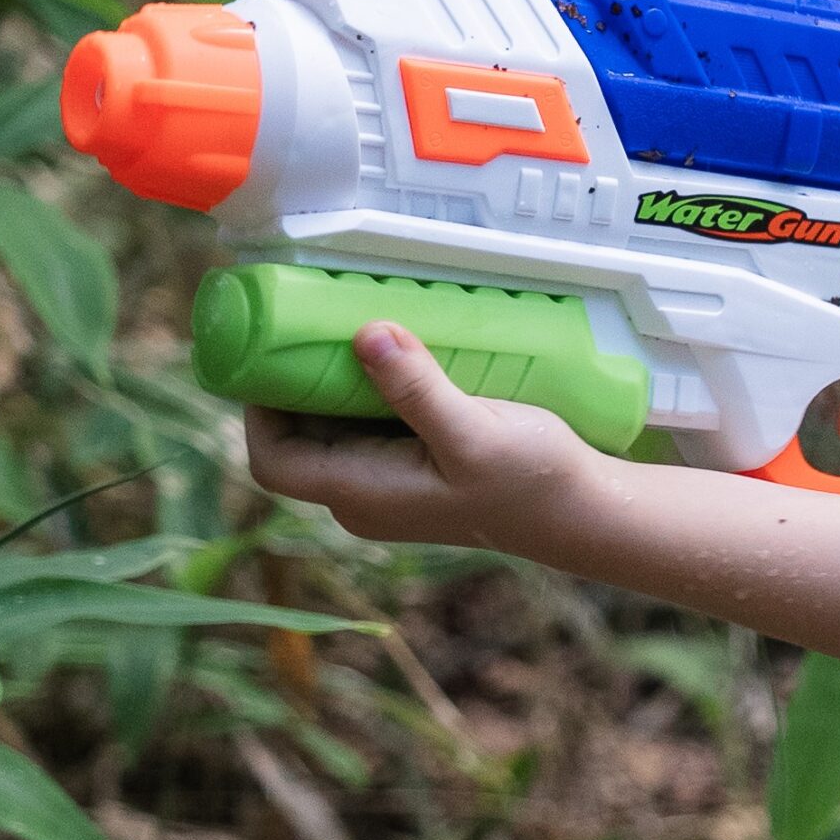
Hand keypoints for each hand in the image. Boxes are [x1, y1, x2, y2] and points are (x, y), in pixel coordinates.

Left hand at [243, 321, 602, 552]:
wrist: (581, 511)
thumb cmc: (531, 479)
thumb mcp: (474, 430)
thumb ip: (417, 388)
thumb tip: (364, 335)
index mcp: (363, 494)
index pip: (274, 460)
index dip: (258, 410)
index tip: (271, 353)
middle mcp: (364, 498)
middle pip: (299, 443)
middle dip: (296, 387)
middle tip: (313, 327)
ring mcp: (389, 489)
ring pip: (335, 436)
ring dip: (335, 388)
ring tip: (352, 335)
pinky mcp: (415, 475)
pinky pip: (369, 433)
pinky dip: (368, 397)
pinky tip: (395, 362)